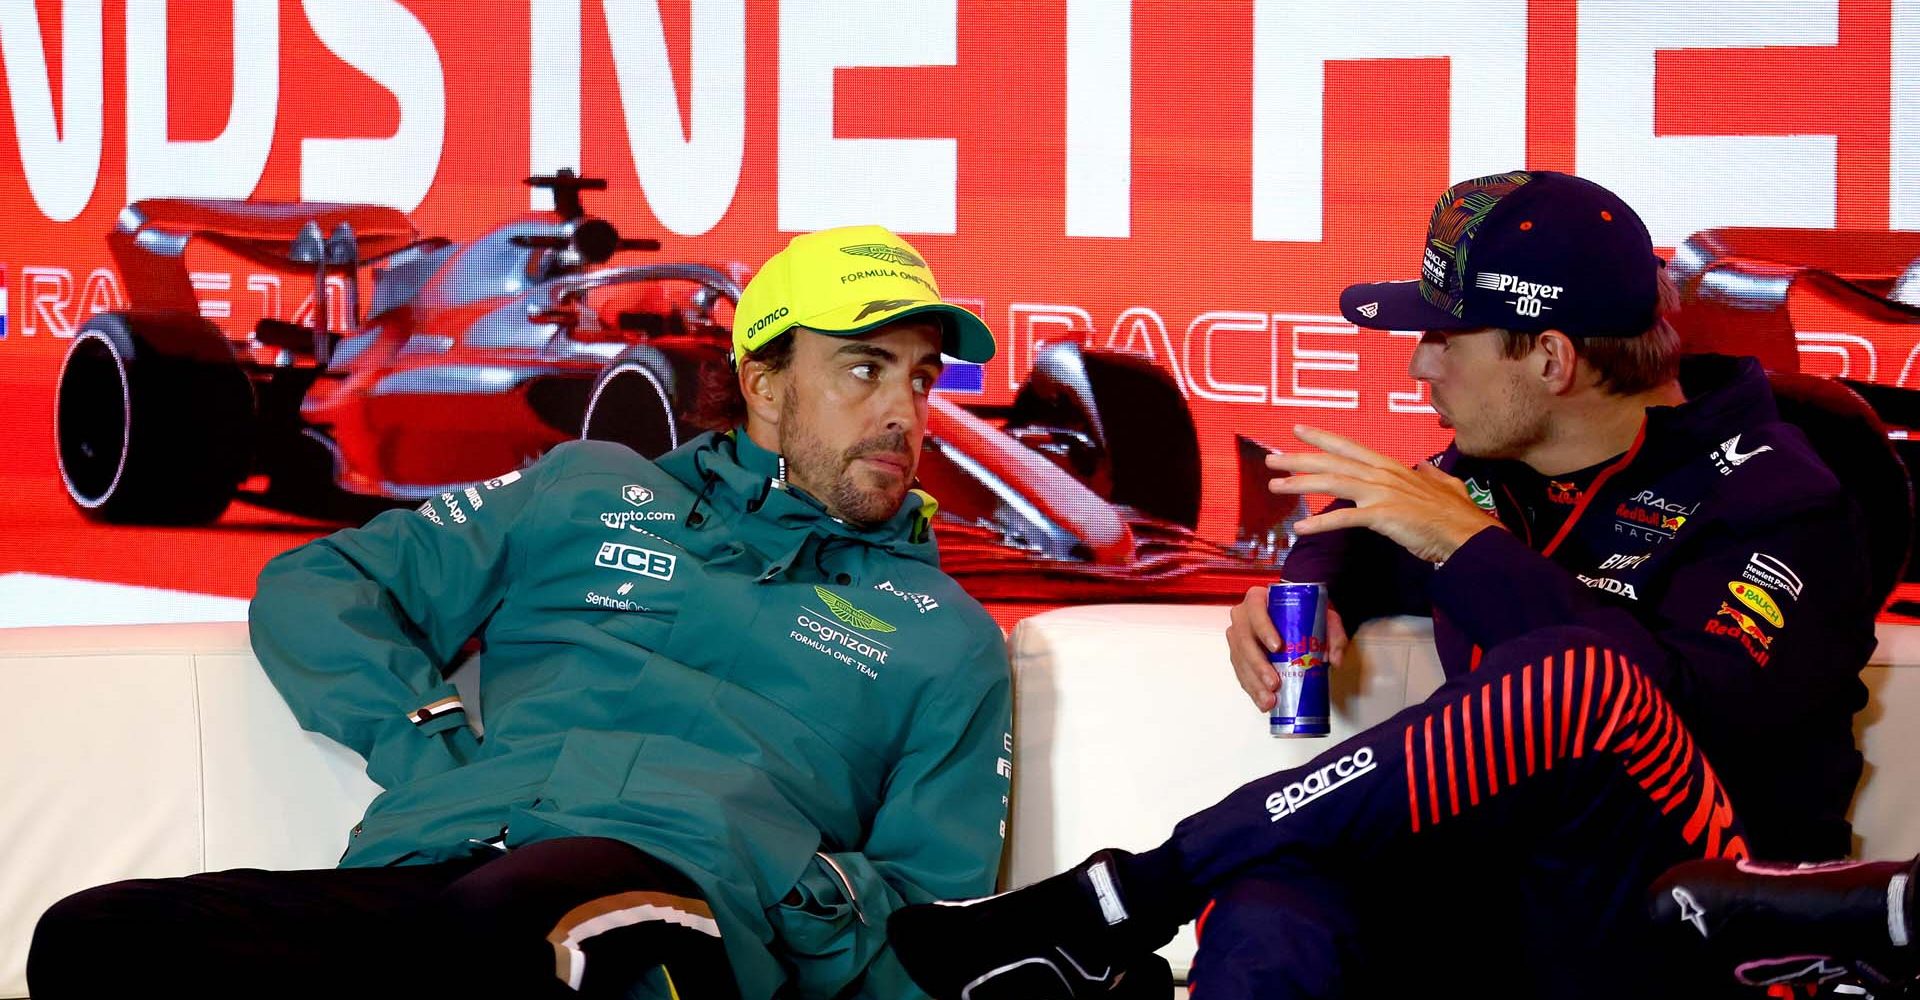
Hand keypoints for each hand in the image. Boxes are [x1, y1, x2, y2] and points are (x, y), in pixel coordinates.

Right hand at [1227, 584, 1347, 711]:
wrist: (1294, 615)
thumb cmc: (1303, 612)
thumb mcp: (1324, 616)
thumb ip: (1334, 634)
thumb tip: (1334, 659)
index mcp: (1258, 599)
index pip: (1255, 610)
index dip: (1263, 628)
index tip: (1277, 647)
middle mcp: (1243, 617)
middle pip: (1243, 641)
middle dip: (1257, 665)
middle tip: (1274, 683)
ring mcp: (1238, 637)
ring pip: (1239, 661)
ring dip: (1253, 683)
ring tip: (1269, 700)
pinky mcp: (1239, 655)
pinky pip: (1241, 673)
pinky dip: (1252, 689)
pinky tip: (1263, 702)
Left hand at [1269, 425, 1501, 564]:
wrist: (1470, 535)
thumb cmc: (1457, 516)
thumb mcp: (1445, 486)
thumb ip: (1431, 476)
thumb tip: (1425, 467)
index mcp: (1392, 468)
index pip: (1349, 447)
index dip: (1322, 437)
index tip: (1298, 429)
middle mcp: (1383, 475)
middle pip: (1333, 462)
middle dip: (1299, 459)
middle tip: (1271, 460)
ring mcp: (1383, 494)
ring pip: (1333, 483)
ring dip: (1300, 484)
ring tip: (1275, 487)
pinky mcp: (1384, 516)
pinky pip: (1345, 519)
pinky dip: (1321, 523)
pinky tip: (1301, 528)